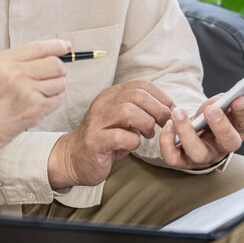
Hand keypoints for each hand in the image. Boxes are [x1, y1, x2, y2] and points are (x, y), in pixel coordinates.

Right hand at [0, 39, 70, 160]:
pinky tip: (33, 109)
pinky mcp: (34, 109)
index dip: (57, 46)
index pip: (40, 47)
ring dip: (54, 90)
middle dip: (59, 70)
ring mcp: (26, 91)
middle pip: (56, 64)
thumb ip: (16, 63)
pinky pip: (56, 101)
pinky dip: (49, 105)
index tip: (66, 47)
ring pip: (60, 83)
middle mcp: (15, 73)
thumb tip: (49, 55)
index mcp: (2, 60)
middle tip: (52, 77)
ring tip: (36, 97)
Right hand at [48, 80, 173, 188]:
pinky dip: (133, 141)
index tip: (171, 111)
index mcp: (112, 95)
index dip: (162, 97)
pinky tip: (133, 145)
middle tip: (164, 124)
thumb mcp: (123, 121)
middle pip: (138, 95)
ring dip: (146, 124)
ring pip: (129, 111)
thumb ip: (141, 112)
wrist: (72, 158)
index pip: (142, 84)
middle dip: (158, 110)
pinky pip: (120, 136)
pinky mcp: (95, 141)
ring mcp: (98, 121)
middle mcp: (104, 103)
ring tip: (148, 135)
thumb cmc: (104, 140)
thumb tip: (168, 111)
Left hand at [158, 89, 243, 168]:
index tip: (238, 99)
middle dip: (221, 125)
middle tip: (212, 109)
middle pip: (227, 142)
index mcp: (235, 132)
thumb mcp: (223, 107)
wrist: (195, 136)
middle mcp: (221, 148)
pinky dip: (167, 141)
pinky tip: (168, 124)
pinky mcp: (182, 161)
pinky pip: (173, 157)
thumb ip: (234, 98)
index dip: (242, 112)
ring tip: (179, 112)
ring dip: (187, 131)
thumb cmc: (211, 120)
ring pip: (197, 152)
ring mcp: (201, 157)